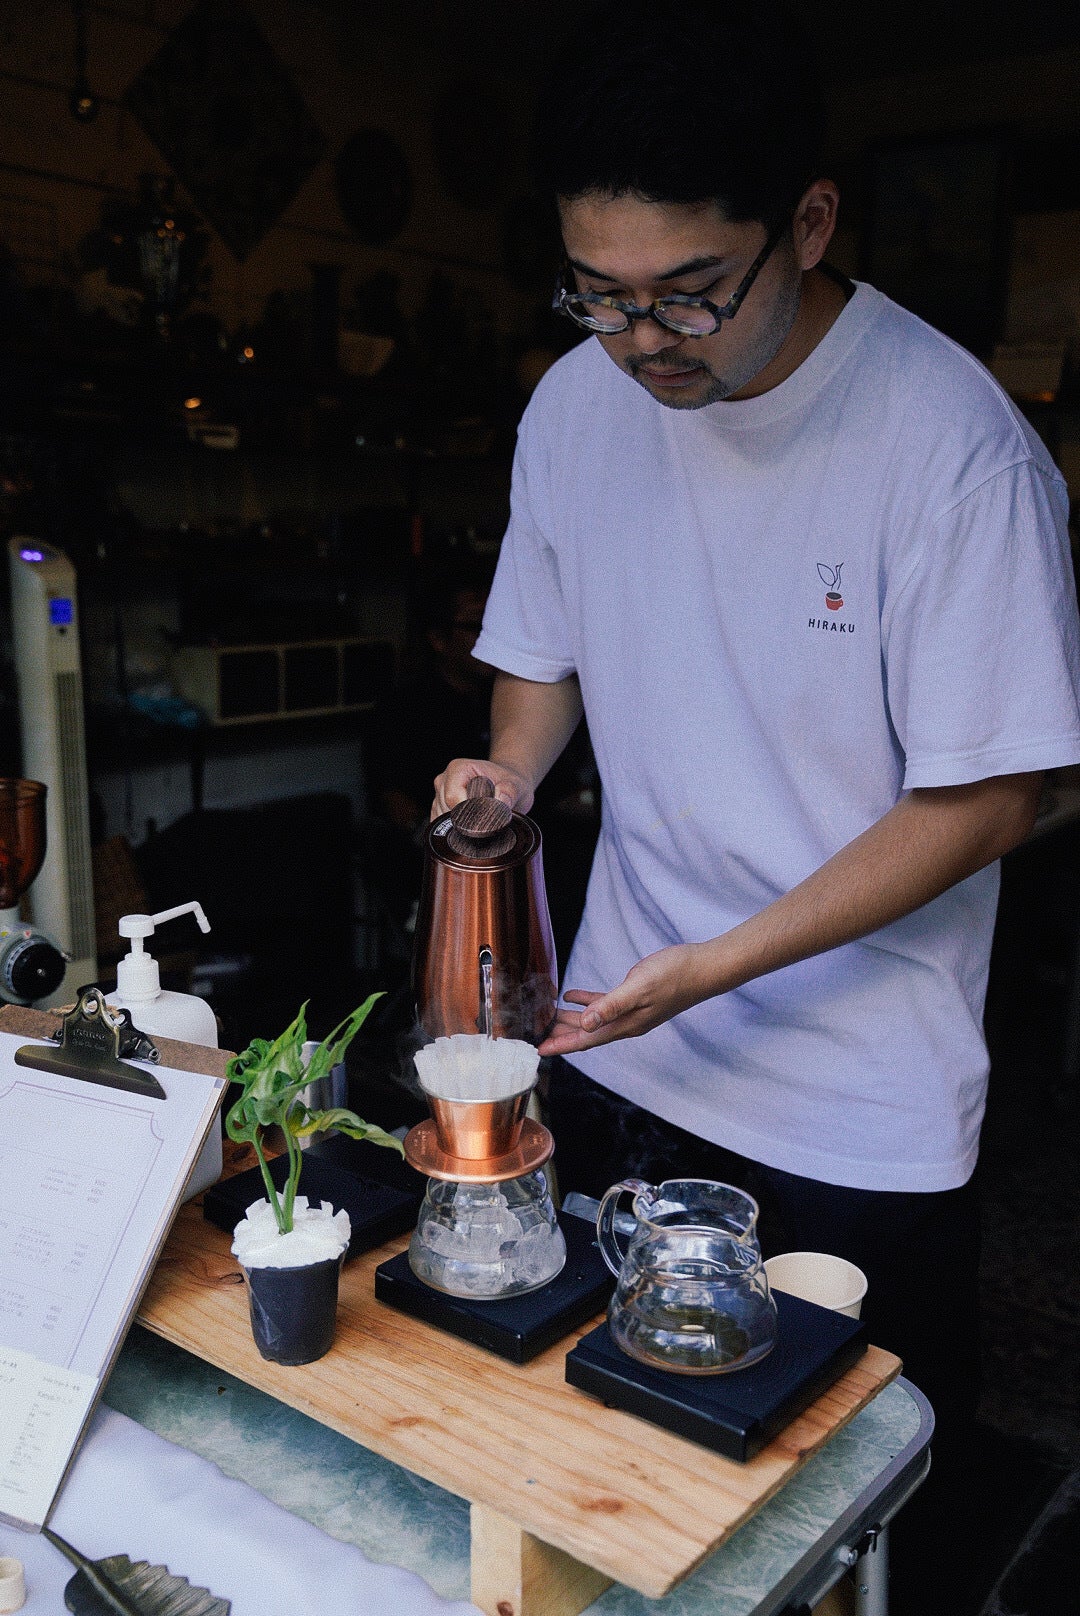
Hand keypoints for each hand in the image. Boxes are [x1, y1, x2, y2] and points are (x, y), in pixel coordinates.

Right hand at [432, 758, 534, 817]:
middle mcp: (444, 780)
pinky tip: (472, 823)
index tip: (486, 817)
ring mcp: (440, 795)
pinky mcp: (440, 809)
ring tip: (481, 817)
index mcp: (458, 769)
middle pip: (447, 810)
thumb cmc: (508, 782)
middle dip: (466, 820)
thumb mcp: (516, 785)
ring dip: (462, 826)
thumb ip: (509, 792)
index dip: (469, 811)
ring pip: (443, 820)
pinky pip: (442, 826)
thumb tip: (500, 802)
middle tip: (487, 818)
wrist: (507, 786)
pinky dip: (457, 830)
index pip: (453, 798)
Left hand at [539, 943, 712, 1056]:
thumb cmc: (675, 975)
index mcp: (625, 1025)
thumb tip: (584, 1023)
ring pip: (593, 1021)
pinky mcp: (635, 998)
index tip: (538, 1052)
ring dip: (571, 1021)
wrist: (703, 968)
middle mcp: (627, 1023)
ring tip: (548, 1019)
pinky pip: (604, 1004)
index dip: (561, 1046)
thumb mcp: (639, 987)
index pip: (586, 1040)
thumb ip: (611, 1005)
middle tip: (536, 1036)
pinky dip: (587, 1001)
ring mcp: (632, 1012)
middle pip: (586, 1035)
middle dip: (561, 1036)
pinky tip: (572, 996)